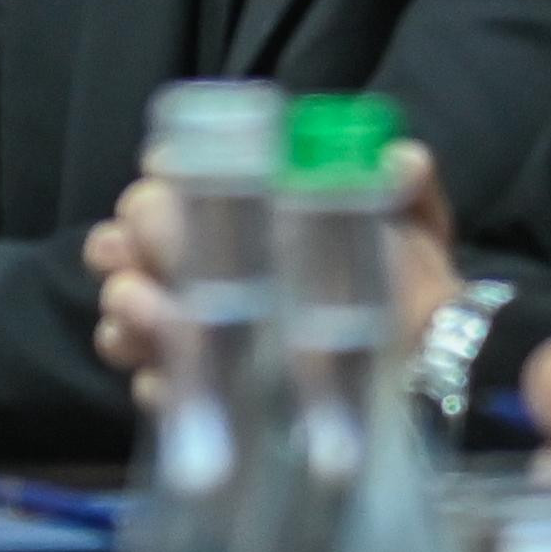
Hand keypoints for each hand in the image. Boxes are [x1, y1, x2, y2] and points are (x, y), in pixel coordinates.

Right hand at [85, 140, 453, 380]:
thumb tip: (398, 162)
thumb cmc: (408, 276)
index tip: (169, 186)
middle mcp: (201, 257)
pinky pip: (155, 385)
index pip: (173, 172)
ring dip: (128, 309)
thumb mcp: (413, 219)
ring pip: (124, 307)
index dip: (162, 176)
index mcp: (243, 204)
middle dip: (128, 243)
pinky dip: (159, 381)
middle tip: (147, 259)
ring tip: (156, 318)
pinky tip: (175, 380)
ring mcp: (192, 324)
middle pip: (128, 235)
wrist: (426, 362)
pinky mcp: (199, 389)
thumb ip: (406, 180)